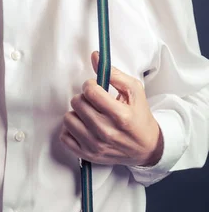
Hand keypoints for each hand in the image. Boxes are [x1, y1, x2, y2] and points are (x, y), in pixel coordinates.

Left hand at [60, 51, 163, 166]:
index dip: (90, 84)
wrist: (146, 148)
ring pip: (68, 118)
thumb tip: (95, 56)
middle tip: (93, 101)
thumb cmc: (139, 116)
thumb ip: (114, 73)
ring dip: (77, 113)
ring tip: (88, 114)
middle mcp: (106, 132)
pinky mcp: (87, 155)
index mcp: (120, 115)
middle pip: (78, 103)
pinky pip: (64, 137)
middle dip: (84, 97)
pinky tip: (83, 126)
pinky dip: (71, 129)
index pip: (90, 91)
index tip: (96, 88)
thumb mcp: (134, 91)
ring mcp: (96, 146)